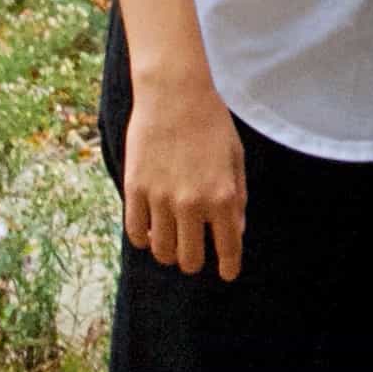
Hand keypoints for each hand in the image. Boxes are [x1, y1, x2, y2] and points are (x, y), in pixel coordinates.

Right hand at [120, 69, 247, 282]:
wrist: (175, 96)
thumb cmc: (212, 126)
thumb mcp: (237, 160)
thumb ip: (237, 198)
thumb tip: (235, 231)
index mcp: (223, 196)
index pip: (228, 247)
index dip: (229, 266)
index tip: (227, 274)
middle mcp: (192, 203)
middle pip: (190, 258)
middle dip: (195, 262)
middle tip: (195, 257)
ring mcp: (160, 198)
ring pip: (161, 251)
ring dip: (169, 253)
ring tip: (172, 244)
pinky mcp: (135, 189)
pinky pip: (135, 232)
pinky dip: (143, 239)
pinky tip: (150, 232)